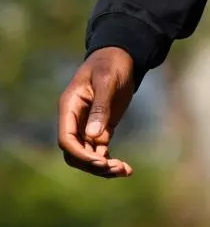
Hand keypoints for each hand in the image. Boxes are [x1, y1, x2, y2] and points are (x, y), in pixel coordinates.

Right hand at [58, 48, 135, 177]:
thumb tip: (93, 137)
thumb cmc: (111, 63)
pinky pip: (101, 152)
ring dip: (103, 167)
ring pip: (88, 156)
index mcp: (70, 107)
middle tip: (115, 168)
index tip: (99, 162)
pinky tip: (126, 169)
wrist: (122, 56)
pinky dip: (110, 162)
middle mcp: (75, 120)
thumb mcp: (107, 80)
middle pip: (75, 153)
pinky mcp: (102, 129)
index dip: (79, 154)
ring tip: (125, 170)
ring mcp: (88, 126)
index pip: (66, 139)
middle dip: (93, 165)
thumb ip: (100, 107)